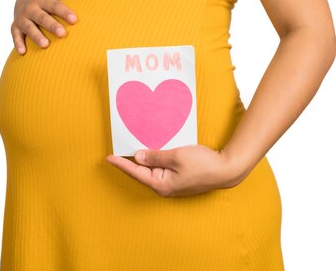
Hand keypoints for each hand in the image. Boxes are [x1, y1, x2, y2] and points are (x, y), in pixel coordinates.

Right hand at [11, 0, 78, 53]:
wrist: (22, 1)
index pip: (54, 6)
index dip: (64, 12)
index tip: (74, 20)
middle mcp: (30, 8)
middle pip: (42, 18)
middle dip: (52, 25)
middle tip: (62, 34)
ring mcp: (22, 18)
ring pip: (29, 28)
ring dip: (36, 36)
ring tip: (45, 45)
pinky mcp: (15, 27)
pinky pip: (16, 36)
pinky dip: (18, 44)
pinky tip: (23, 52)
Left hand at [105, 144, 247, 197]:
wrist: (226, 170)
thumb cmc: (203, 164)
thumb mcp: (176, 156)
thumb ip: (155, 157)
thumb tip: (138, 157)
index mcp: (161, 184)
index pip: (136, 172)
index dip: (122, 164)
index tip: (108, 157)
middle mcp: (165, 187)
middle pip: (143, 172)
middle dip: (132, 161)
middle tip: (119, 149)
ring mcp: (173, 184)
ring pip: (154, 170)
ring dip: (145, 159)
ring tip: (134, 148)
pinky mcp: (181, 179)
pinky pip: (163, 169)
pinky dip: (157, 160)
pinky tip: (154, 151)